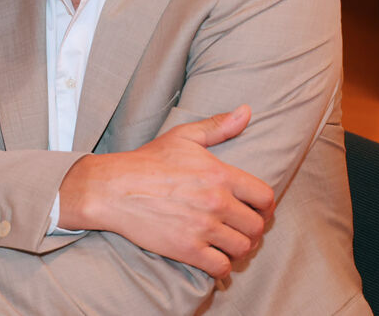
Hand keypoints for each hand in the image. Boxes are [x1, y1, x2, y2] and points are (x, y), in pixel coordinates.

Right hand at [59, 105, 274, 278]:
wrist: (114, 188)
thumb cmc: (148, 161)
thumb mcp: (184, 136)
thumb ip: (218, 126)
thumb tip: (247, 111)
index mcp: (219, 174)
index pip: (264, 197)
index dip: (265, 207)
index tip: (257, 211)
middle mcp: (216, 202)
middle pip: (256, 227)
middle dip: (253, 230)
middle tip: (241, 229)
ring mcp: (202, 228)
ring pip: (242, 249)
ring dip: (238, 249)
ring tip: (228, 243)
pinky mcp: (186, 249)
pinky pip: (220, 267)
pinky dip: (221, 266)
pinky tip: (212, 257)